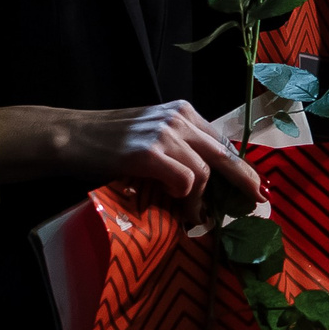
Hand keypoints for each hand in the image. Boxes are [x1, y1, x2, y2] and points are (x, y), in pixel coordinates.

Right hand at [19, 100, 259, 228]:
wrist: (71, 135)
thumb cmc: (109, 140)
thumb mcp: (153, 134)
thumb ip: (180, 147)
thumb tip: (208, 179)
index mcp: (183, 111)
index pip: (223, 141)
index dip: (241, 167)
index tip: (256, 187)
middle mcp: (179, 118)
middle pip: (225, 154)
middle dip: (244, 182)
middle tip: (257, 202)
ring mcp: (164, 134)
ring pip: (205, 172)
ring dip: (202, 201)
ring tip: (193, 217)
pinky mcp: (148, 153)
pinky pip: (184, 180)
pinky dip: (184, 196)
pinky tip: (172, 200)